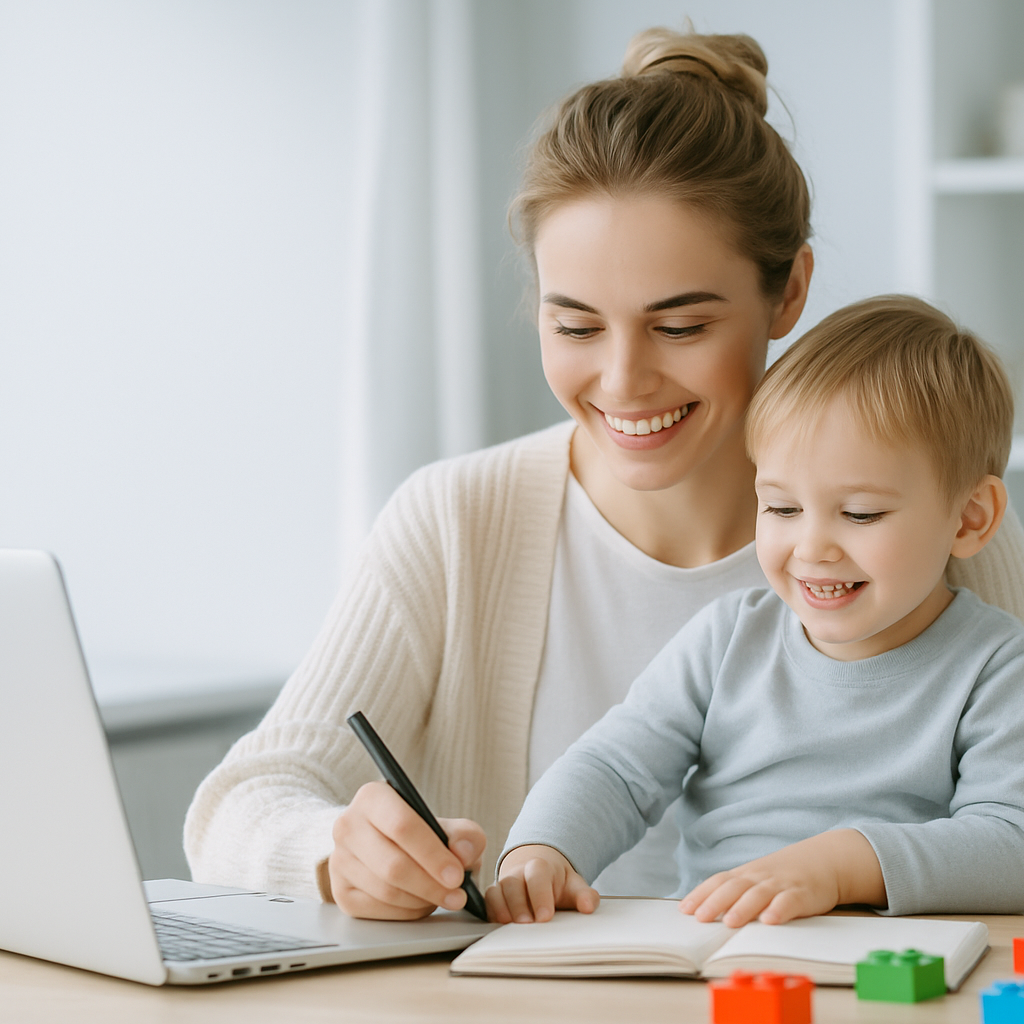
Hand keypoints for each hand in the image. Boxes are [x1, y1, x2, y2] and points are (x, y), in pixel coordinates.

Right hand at [326, 781, 485, 919]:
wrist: (392, 846)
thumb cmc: (421, 833)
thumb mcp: (449, 825)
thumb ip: (464, 834)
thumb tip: (462, 853)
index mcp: (373, 797)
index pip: (402, 826)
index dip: (432, 854)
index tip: (457, 875)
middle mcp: (348, 826)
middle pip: (393, 865)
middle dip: (431, 885)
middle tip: (457, 894)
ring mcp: (339, 860)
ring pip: (386, 891)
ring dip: (422, 900)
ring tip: (443, 896)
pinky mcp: (340, 892)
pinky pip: (378, 911)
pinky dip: (407, 912)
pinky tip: (422, 902)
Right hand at [485, 845, 598, 922]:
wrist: (538, 871)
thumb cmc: (557, 882)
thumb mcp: (573, 886)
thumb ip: (584, 895)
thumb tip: (588, 906)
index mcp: (540, 866)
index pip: (537, 875)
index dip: (540, 895)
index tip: (546, 917)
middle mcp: (518, 872)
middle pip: (513, 883)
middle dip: (519, 905)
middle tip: (528, 925)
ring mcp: (504, 882)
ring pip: (497, 891)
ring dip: (503, 910)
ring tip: (512, 929)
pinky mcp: (494, 895)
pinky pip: (488, 901)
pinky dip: (491, 914)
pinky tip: (500, 929)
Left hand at [678, 829, 884, 927]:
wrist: (824, 860)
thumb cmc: (784, 875)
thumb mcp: (758, 879)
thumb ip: (737, 891)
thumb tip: (707, 910)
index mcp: (746, 874)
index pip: (719, 881)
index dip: (701, 894)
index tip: (684, 909)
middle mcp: (759, 877)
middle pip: (733, 887)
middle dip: (715, 902)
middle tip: (700, 918)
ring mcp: (780, 884)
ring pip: (758, 894)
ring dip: (743, 908)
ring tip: (730, 922)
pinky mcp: (803, 894)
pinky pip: (789, 901)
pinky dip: (779, 909)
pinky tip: (770, 921)